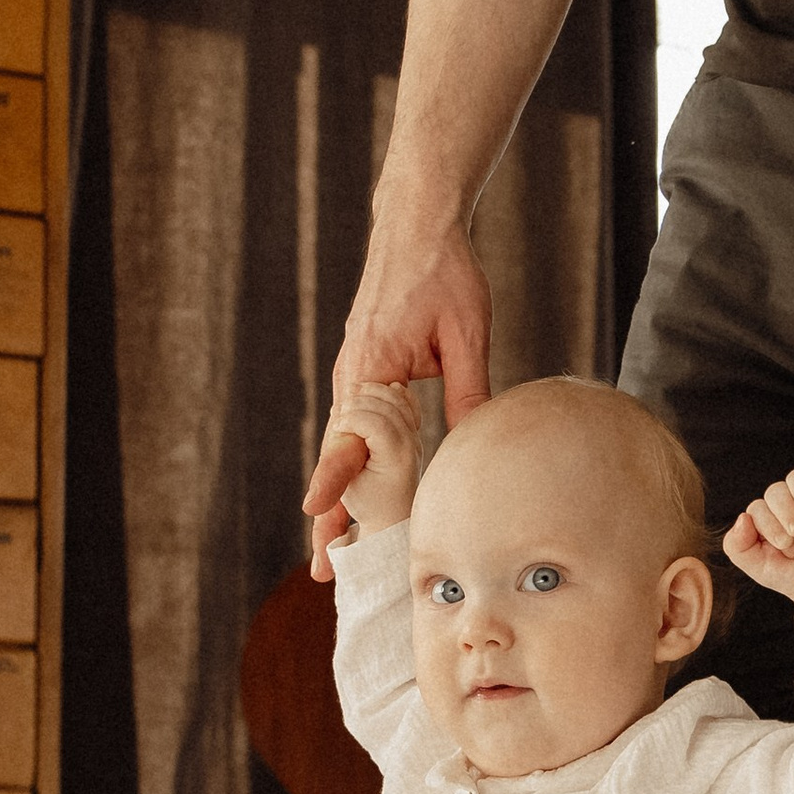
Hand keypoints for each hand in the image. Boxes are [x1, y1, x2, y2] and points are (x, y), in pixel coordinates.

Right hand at [304, 209, 490, 575]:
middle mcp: (352, 377)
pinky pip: (354, 429)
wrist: (418, 224)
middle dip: (328, 515)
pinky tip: (358, 497)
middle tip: (324, 570)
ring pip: (342, 447)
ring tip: (336, 550)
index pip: (346, 435)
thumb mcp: (467, 332)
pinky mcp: (364, 372)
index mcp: (370, 367)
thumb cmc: (444, 271)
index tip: (319, 517)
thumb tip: (475, 448)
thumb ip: (469, 390)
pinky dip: (351, 466)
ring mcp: (353, 376)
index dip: (333, 480)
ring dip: (338, 498)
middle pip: (335, 456)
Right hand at [315, 380, 422, 540]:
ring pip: (398, 399)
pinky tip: (376, 393)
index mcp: (395, 459)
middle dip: (359, 402)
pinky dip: (392, 392)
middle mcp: (410, 444)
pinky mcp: (412, 432)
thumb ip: (342, 454)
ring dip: (373, 392)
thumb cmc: (367, 504)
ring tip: (352, 399)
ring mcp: (414, 437)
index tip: (337, 428)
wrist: (394, 517)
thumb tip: (337, 414)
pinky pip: (408, 403)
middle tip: (340, 412)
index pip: (376, 423)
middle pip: (387, 406)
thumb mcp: (348, 485)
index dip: (352, 419)